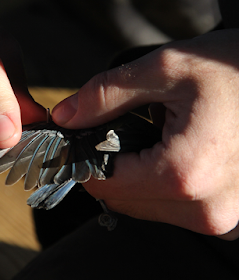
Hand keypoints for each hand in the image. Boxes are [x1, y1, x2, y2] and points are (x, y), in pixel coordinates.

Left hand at [52, 29, 238, 238]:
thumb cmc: (237, 68)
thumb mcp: (166, 70)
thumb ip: (105, 95)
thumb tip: (66, 116)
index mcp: (185, 175)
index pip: (103, 183)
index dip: (81, 158)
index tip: (77, 136)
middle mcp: (206, 210)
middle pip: (122, 199)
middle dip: (107, 167)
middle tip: (115, 131)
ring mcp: (221, 219)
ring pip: (145, 207)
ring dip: (134, 177)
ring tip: (152, 138)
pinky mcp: (226, 215)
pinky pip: (172, 208)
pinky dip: (158, 184)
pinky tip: (169, 152)